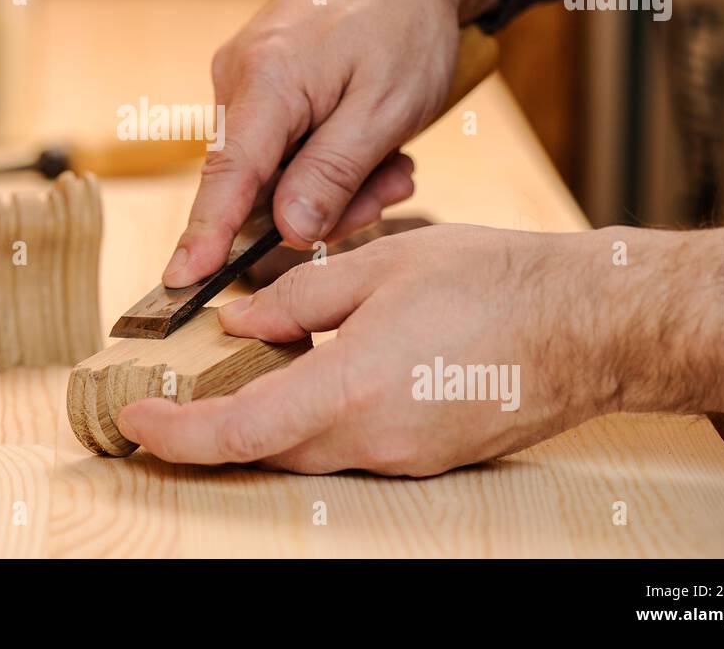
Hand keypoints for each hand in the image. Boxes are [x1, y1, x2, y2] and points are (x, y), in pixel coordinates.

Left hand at [121, 224, 723, 475]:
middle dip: (210, 430)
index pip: (240, 432)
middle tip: (171, 399)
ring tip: (242, 375)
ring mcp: (405, 457)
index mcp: (353, 387)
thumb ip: (298, 300)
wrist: (588, 325)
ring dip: (265, 422)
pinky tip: (316, 375)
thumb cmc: (494, 282)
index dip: (178, 434)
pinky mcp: (428, 457)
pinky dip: (314, 419)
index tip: (135, 421)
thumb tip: (241, 323)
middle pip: (266, 450)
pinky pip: (350, 447)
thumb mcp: (380, 266)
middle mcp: (374, 438)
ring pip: (307, 451)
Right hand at [163, 0, 518, 287]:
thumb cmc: (404, 22)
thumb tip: (288, 230)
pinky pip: (283, 146)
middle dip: (325, 203)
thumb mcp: (386, 108)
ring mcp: (246, 79)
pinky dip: (328, 156)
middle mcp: (239, 78)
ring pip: (276, 170)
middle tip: (393, 184)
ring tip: (393, 158)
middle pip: (257, 183)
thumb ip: (332, 174)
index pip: (227, 177)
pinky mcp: (261, 84)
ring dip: (336, 180)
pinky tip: (372, 142)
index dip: (205, 235)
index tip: (181, 281)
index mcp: (267, 80)